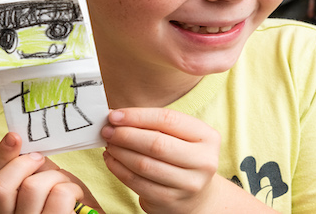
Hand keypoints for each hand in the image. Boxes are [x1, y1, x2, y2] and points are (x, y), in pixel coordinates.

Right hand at [0, 132, 102, 213]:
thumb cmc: (63, 200)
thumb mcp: (43, 179)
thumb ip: (29, 166)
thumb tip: (18, 140)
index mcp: (3, 208)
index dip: (0, 157)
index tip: (14, 137)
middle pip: (2, 187)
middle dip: (25, 164)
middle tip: (40, 159)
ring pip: (33, 187)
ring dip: (56, 177)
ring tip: (64, 184)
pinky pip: (60, 195)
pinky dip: (73, 189)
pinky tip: (76, 197)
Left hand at [101, 108, 221, 213]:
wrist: (196, 194)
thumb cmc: (181, 155)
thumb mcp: (179, 136)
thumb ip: (153, 124)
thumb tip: (116, 116)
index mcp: (207, 137)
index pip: (168, 119)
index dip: (138, 116)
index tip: (114, 115)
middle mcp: (203, 161)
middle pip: (156, 144)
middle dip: (126, 135)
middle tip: (107, 131)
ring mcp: (189, 184)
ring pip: (144, 165)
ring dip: (120, 152)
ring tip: (109, 144)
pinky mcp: (171, 201)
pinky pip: (137, 183)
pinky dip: (119, 170)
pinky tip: (112, 160)